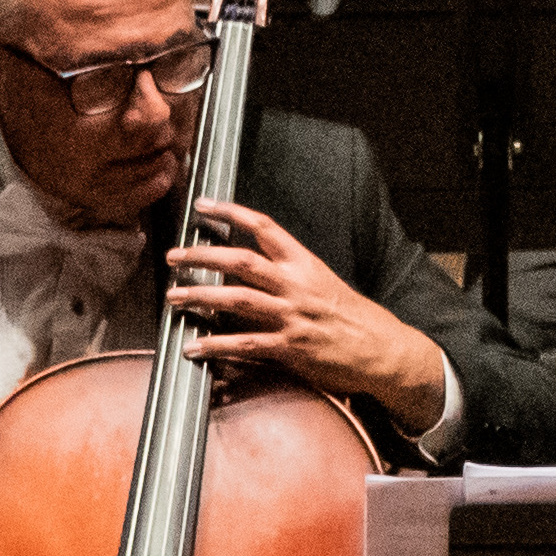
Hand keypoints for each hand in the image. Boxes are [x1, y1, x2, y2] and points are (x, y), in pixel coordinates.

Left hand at [167, 198, 448, 430]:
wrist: (382, 350)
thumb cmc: (351, 318)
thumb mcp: (322, 283)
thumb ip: (289, 274)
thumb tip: (252, 269)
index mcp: (304, 264)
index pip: (264, 227)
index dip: (231, 212)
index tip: (202, 205)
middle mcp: (295, 284)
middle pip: (241, 260)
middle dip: (202, 256)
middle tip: (173, 256)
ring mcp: (292, 316)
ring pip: (237, 299)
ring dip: (201, 296)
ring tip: (173, 297)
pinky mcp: (291, 347)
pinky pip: (246, 344)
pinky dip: (216, 345)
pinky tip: (193, 347)